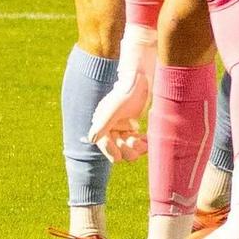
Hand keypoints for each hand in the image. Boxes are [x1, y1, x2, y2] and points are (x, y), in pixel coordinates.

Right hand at [87, 27, 156, 161]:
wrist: (138, 81)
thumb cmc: (125, 93)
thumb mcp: (114, 110)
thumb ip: (103, 125)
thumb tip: (92, 140)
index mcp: (101, 123)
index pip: (104, 145)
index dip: (111, 152)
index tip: (119, 157)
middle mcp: (109, 127)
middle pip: (117, 148)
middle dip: (127, 149)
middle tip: (137, 144)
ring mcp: (120, 127)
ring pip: (127, 147)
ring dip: (136, 148)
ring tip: (144, 142)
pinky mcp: (130, 126)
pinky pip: (135, 141)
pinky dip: (141, 143)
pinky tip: (146, 140)